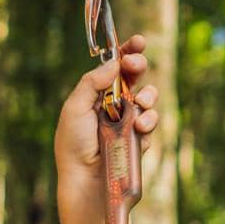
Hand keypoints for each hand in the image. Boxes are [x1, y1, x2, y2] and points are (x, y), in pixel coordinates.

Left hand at [53, 34, 159, 182]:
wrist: (85, 181)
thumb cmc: (73, 145)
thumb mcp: (75, 108)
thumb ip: (92, 83)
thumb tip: (113, 63)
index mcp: (95, 95)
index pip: (113, 68)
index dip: (126, 53)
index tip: (137, 42)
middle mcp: (113, 105)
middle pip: (135, 77)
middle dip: (139, 66)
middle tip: (137, 65)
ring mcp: (128, 122)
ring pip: (149, 98)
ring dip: (148, 95)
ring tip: (140, 104)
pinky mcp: (140, 139)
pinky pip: (152, 122)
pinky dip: (148, 121)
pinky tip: (140, 128)